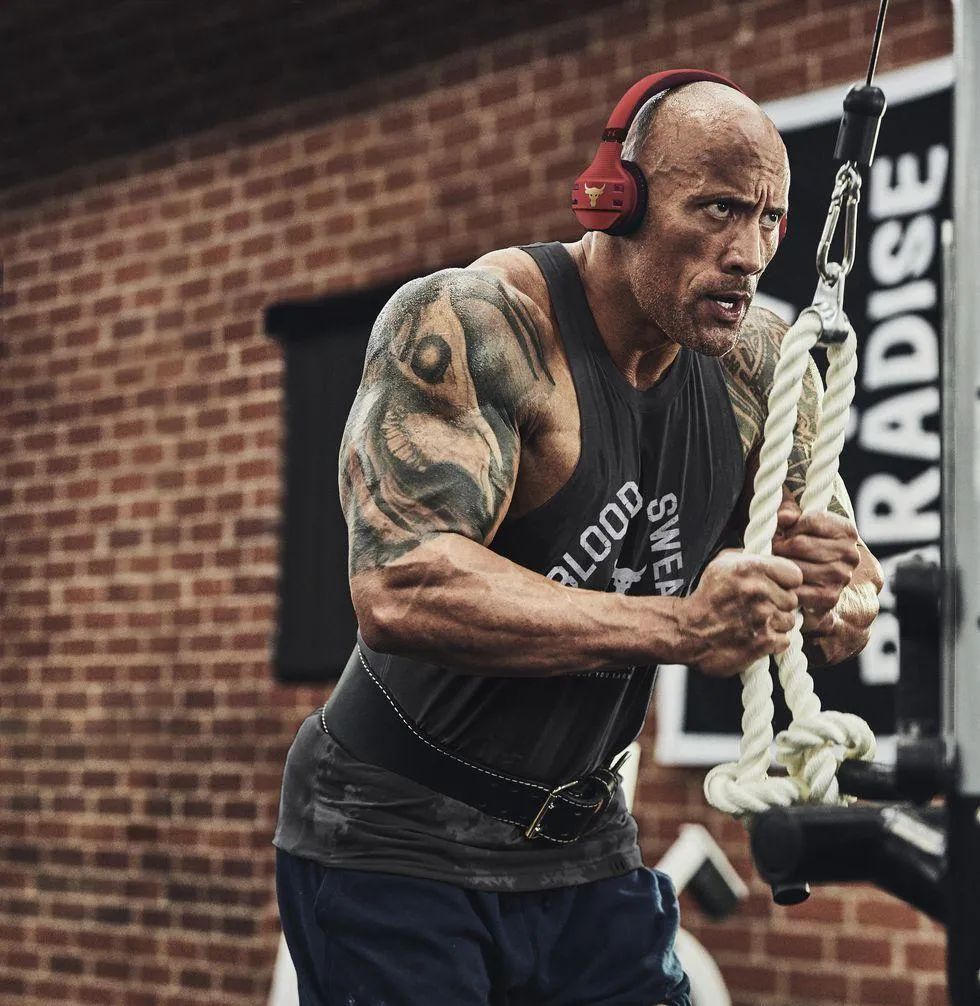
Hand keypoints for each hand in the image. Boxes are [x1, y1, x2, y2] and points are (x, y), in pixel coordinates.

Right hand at [678, 549, 802, 676]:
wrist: (688, 631)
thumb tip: (769, 556)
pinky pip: (784, 640)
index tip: (776, 586)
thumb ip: (748, 557)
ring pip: (789, 621)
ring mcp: (763, 618)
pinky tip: (755, 635)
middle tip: (759, 606)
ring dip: (776, 623)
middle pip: (792, 600)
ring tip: (755, 622)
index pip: (795, 574)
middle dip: (778, 604)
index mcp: (751, 568)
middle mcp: (759, 591)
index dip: (785, 582)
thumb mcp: (721, 564)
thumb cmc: (706, 597)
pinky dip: (772, 641)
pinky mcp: (764, 642)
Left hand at [770, 495, 859, 636]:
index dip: (790, 525)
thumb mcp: (797, 522)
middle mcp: (850, 554)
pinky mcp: (829, 597)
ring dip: (778, 565)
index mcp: (847, 530)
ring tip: (774, 564)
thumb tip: (784, 518)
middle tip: (771, 549)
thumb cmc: (803, 543)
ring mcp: (842, 577)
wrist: (816, 578)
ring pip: (795, 567)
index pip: (811, 520)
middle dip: (778, 545)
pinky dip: (783, 584)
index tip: (784, 531)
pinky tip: (780, 580)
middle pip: (799, 544)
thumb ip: (790, 512)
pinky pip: (796, 589)